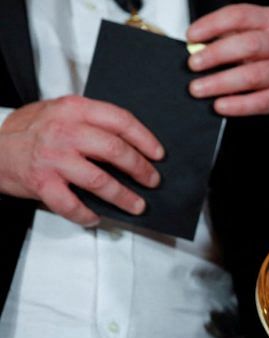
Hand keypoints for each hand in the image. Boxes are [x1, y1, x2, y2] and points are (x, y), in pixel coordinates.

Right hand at [0, 96, 163, 225]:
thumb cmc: (30, 131)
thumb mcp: (59, 110)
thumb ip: (91, 119)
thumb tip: (131, 141)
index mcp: (74, 109)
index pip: (120, 120)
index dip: (145, 138)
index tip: (158, 154)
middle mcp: (64, 131)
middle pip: (115, 150)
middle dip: (140, 168)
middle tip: (152, 180)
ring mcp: (53, 158)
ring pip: (99, 180)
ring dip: (123, 196)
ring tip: (137, 205)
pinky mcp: (41, 182)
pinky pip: (71, 204)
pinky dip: (86, 215)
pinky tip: (96, 218)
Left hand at [187, 4, 268, 120]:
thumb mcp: (254, 37)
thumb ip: (228, 39)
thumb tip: (196, 49)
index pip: (239, 16)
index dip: (212, 25)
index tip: (191, 36)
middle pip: (248, 45)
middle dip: (215, 55)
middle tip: (193, 65)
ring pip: (252, 75)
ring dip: (221, 82)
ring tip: (198, 88)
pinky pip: (260, 102)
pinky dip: (237, 105)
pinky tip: (220, 105)